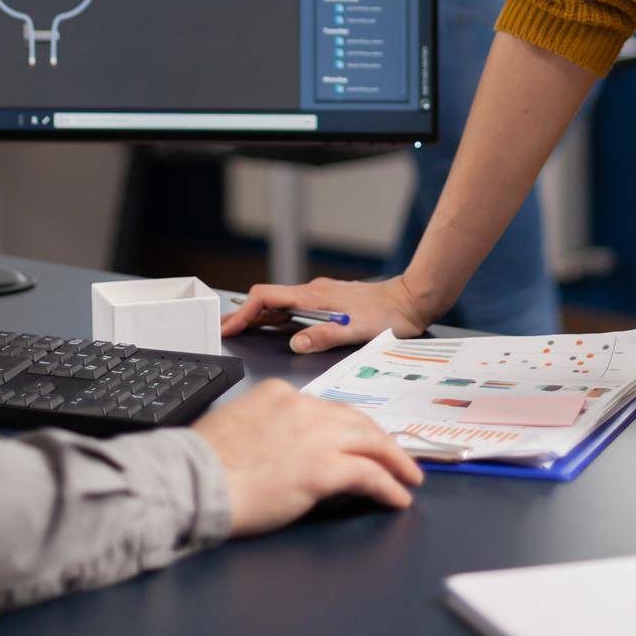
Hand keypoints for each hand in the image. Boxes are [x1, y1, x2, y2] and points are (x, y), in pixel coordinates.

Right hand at [191, 379, 422, 534]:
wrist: (194, 480)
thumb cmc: (202, 462)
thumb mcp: (235, 425)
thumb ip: (263, 427)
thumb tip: (276, 445)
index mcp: (280, 395)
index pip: (327, 408)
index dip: (350, 426)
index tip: (361, 439)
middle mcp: (304, 408)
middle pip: (357, 421)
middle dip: (382, 440)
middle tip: (400, 456)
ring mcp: (317, 437)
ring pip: (372, 443)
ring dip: (396, 461)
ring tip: (410, 477)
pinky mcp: (324, 469)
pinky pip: (370, 476)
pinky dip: (389, 487)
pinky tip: (398, 498)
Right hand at [221, 274, 427, 353]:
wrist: (410, 300)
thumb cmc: (387, 316)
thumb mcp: (356, 331)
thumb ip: (324, 336)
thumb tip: (295, 342)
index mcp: (314, 297)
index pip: (266, 297)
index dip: (243, 312)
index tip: (229, 327)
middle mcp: (313, 292)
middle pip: (268, 299)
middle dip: (244, 314)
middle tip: (225, 331)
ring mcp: (320, 296)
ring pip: (281, 303)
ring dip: (259, 316)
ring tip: (242, 330)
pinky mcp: (328, 302)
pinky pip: (295, 307)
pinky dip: (278, 316)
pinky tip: (277, 328)